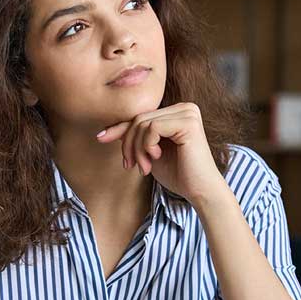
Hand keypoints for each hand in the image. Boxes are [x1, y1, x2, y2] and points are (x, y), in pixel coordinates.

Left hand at [96, 102, 224, 204]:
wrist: (200, 192)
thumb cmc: (178, 175)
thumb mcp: (149, 153)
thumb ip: (135, 138)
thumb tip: (106, 130)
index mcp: (177, 112)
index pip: (141, 116)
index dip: (119, 128)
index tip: (101, 138)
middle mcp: (184, 108)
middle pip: (139, 118)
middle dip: (129, 144)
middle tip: (132, 166)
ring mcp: (188, 113)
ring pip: (143, 123)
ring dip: (137, 149)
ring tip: (144, 167)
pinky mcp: (188, 122)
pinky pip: (152, 127)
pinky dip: (146, 146)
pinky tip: (155, 158)